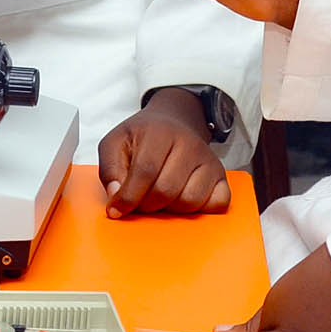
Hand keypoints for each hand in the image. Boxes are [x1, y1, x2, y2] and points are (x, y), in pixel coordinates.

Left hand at [98, 93, 229, 217]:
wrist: (174, 121)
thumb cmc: (142, 137)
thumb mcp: (116, 143)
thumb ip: (109, 169)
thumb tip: (116, 197)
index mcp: (159, 133)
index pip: (145, 171)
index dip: (128, 197)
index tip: (116, 210)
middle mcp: (189, 144)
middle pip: (166, 190)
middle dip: (147, 205)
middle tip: (140, 200)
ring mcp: (208, 160)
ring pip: (190, 201)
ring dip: (171, 209)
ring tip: (160, 196)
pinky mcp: (221, 175)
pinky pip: (217, 203)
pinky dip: (200, 210)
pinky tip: (183, 199)